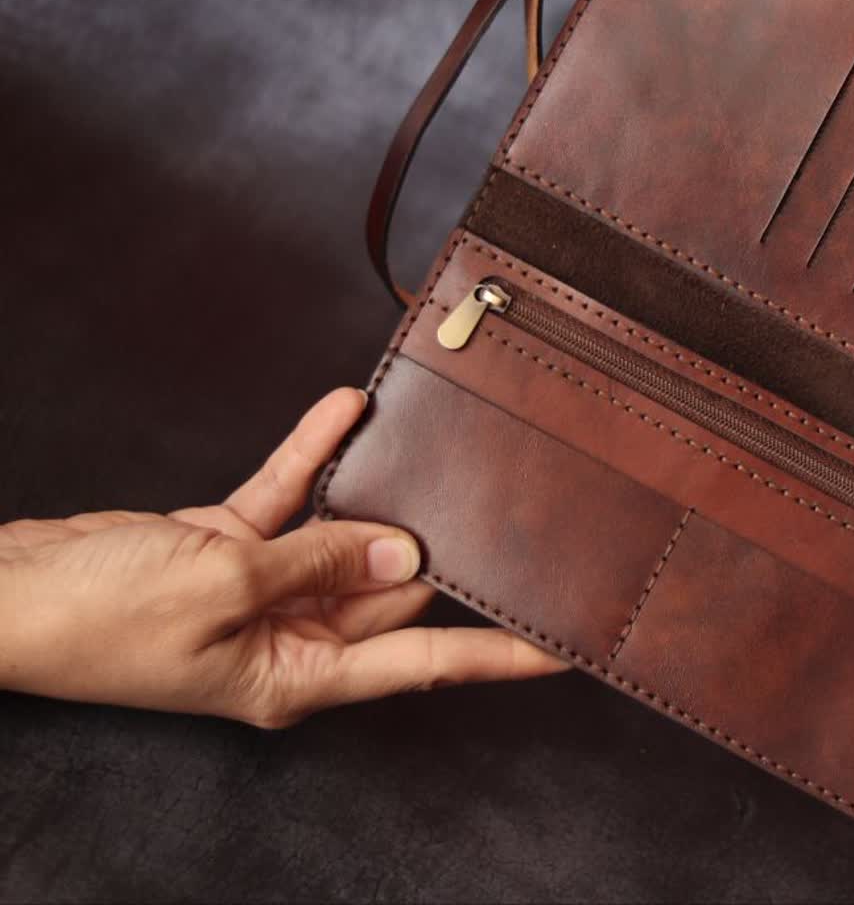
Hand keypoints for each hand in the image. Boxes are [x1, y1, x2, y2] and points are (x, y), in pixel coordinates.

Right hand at [0, 389, 561, 726]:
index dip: (499, 657)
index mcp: (297, 677)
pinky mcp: (228, 547)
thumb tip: (404, 557)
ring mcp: (261, 592)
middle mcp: (290, 638)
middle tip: (512, 504)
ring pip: (346, 538)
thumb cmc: (97, 620)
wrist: (5, 595)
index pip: (424, 667)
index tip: (565, 648)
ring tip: (437, 444)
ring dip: (377, 489)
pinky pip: (291, 499)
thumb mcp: (222, 587)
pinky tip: (347, 409)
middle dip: (440, 548)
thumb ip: (318, 563)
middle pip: (391, 593)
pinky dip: (317, 456)